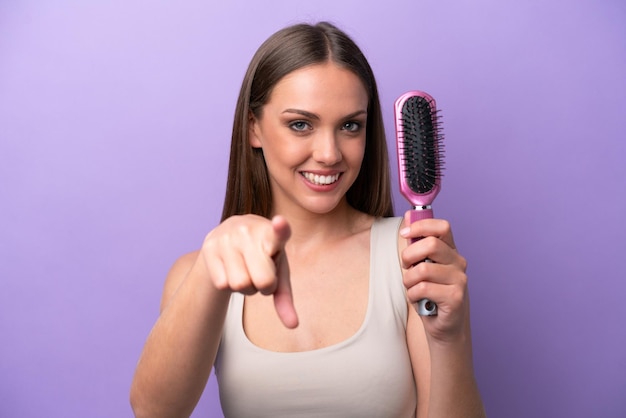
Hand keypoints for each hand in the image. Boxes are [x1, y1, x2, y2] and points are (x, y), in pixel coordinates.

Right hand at [201, 214, 297, 327]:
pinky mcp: (210, 246)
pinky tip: (230, 270)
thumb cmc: (262, 257)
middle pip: (263, 282)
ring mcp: (228, 236)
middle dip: (265, 286)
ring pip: (241, 285)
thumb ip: (285, 297)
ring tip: (245, 270)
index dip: (281, 229)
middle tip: (262, 273)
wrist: (228, 234)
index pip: (279, 232)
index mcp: (272, 233)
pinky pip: (222, 284)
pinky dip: (228, 285)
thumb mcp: (277, 272)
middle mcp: (249, 231)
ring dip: (246, 287)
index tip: (280, 223)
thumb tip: (293, 325)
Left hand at [400, 212, 468, 342]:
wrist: (444, 328)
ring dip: (409, 280)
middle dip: (409, 256)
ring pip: (422, 269)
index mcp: (450, 251)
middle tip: (406, 267)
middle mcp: (459, 262)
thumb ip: (416, 244)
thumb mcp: (421, 266)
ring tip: (412, 288)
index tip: (405, 234)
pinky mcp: (456, 297)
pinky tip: (419, 300)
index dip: (421, 226)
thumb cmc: (430, 295)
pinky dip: (413, 295)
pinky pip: (423, 288)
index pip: (442, 227)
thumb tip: (409, 216)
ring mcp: (460, 280)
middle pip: (431, 245)